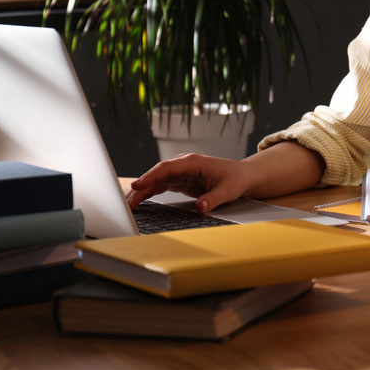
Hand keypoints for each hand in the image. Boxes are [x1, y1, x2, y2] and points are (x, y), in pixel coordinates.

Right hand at [126, 153, 253, 212]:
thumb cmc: (235, 179)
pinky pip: (160, 185)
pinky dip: (149, 192)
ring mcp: (181, 172)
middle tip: (127, 202)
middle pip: (157, 174)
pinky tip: (139, 201)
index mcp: (193, 162)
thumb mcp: (227, 191)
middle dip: (141, 187)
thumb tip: (201, 207)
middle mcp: (183, 165)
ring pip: (156, 181)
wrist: (242, 176)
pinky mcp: (180, 181)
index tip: (137, 185)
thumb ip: (213, 198)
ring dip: (142, 191)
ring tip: (129, 205)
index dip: (150, 177)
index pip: (166, 168)